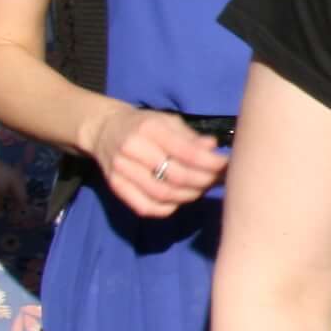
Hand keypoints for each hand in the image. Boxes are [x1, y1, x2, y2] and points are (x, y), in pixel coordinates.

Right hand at [84, 103, 227, 219]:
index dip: (211, 163)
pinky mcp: (115, 187)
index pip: (186, 152)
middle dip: (203, 181)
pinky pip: (145, 207)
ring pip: (163, 194)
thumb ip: (190, 136)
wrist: (104, 130)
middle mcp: (133, 150)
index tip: (227, 166)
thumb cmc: (143, 124)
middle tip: (218, 181)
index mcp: (150, 129)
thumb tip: (214, 147)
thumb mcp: (167, 121)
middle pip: (176, 176)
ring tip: (202, 189)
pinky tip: (180, 200)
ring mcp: (122, 171)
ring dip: (189, 196)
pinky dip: (167, 208)